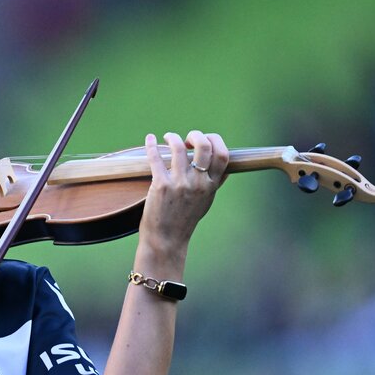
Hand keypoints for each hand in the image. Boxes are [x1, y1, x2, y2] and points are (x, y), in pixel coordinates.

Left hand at [139, 130, 228, 252]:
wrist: (167, 239)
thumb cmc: (185, 220)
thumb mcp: (206, 202)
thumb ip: (215, 185)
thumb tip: (225, 169)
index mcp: (211, 185)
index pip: (222, 154)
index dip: (215, 140)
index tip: (205, 139)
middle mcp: (198, 183)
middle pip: (204, 146)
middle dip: (196, 135)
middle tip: (187, 137)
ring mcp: (180, 183)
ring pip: (179, 148)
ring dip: (173, 137)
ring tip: (168, 137)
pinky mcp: (161, 185)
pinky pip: (156, 158)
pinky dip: (151, 145)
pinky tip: (149, 139)